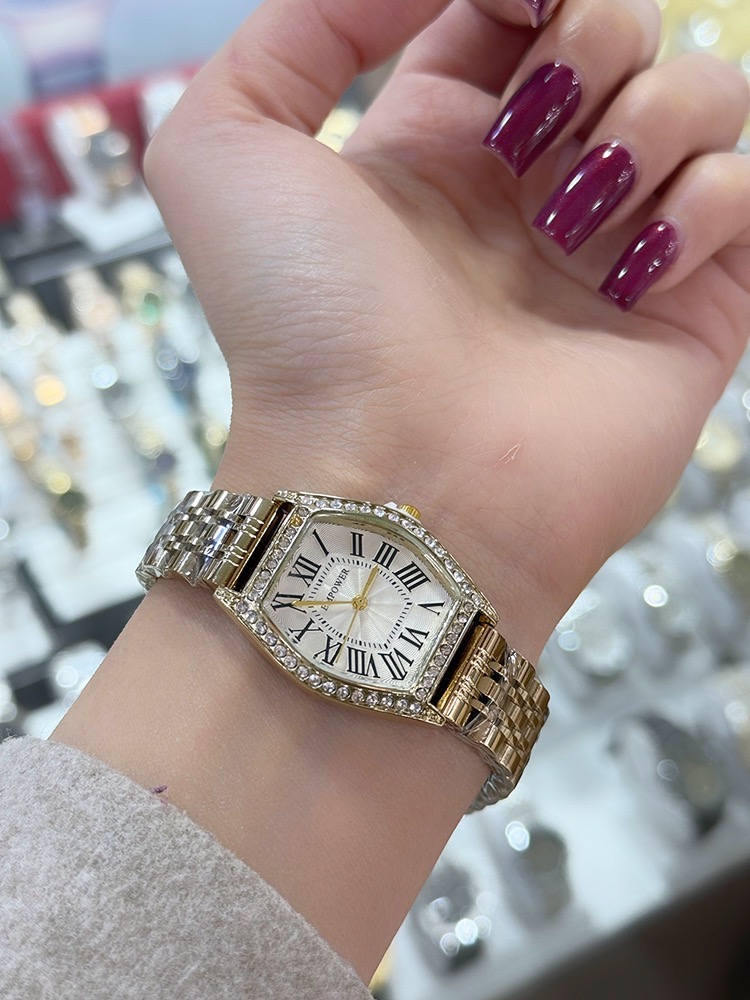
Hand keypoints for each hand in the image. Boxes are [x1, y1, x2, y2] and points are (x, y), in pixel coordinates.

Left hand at [145, 0, 748, 657]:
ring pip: (700, 99)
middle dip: (598, 33)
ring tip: (578, 209)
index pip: (510, 12)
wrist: (390, 479)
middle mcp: (530, 191)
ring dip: (655, 114)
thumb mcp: (225, 147)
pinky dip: (705, 205)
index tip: (519, 2)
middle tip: (538, 121)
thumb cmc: (304, 328)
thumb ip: (298, 30)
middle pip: (618, 36)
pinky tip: (629, 273)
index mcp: (438, 146)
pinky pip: (744, 197)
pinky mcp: (684, 312)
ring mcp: (610, 251)